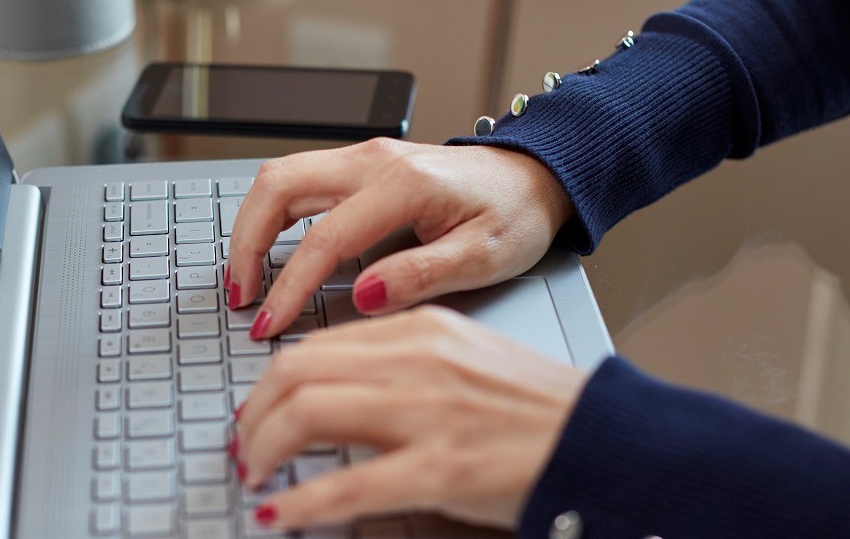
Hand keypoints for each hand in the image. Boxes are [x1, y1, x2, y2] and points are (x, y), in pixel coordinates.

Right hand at [225, 138, 573, 338]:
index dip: (289, 285)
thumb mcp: (483, 257)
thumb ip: (420, 275)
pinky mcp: (360, 166)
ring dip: (251, 227)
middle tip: (241, 297)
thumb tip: (363, 296)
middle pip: (277, 187)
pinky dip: (270, 216)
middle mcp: (374, 161)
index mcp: (404, 185)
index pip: (323, 238)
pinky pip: (297, 182)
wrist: (535, 175)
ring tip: (245, 280)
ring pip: (279, 178)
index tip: (270, 323)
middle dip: (245, 244)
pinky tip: (269, 252)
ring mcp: (363, 158)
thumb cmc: (515, 215)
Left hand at [232, 306, 588, 530]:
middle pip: (297, 371)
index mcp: (422, 331)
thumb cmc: (539, 409)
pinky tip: (279, 517)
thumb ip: (402, 364)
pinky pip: (349, 485)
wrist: (605, 440)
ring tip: (254, 475)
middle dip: (254, 413)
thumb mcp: (465, 360)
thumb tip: (338, 391)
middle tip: (244, 446)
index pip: (316, 345)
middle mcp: (418, 361)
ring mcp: (429, 413)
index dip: (270, 384)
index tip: (257, 412)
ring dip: (264, 449)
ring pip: (309, 413)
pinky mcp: (442, 469)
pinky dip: (302, 504)